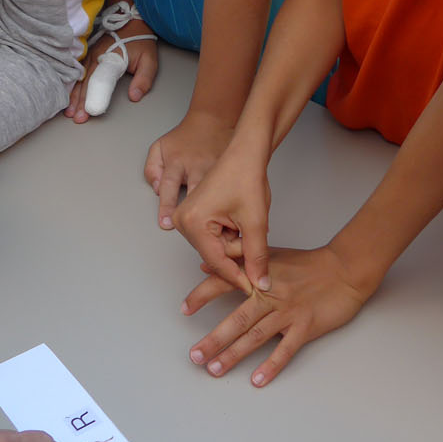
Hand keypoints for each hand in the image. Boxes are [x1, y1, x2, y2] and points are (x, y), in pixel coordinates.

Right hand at [66, 22, 157, 122]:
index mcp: (111, 58)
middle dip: (81, 102)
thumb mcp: (149, 59)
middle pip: (86, 83)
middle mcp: (96, 56)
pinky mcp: (87, 55)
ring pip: (78, 79)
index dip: (94, 97)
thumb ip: (144, 79)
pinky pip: (76, 72)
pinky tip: (67, 96)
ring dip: (73, 96)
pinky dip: (71, 86)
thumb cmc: (140, 41)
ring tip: (69, 112)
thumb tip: (134, 96)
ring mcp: (89, 55)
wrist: (130, 18)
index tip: (90, 112)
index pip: (101, 81)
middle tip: (78, 118)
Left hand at [145, 110, 235, 229]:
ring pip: (215, 193)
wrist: (213, 121)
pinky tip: (230, 217)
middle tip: (192, 232)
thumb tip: (156, 189)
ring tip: (215, 230)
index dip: (166, 206)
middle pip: (194, 192)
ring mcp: (216, 169)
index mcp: (177, 162)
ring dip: (214, 211)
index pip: (168, 186)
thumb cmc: (185, 139)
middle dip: (193, 212)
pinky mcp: (230, 170)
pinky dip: (229, 204)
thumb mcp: (160, 147)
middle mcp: (197, 167)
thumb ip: (151, 169)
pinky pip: (230, 190)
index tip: (165, 224)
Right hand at [171, 140, 271, 294]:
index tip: (254, 287)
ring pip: (215, 248)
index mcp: (193, 222)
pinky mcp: (192, 217)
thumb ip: (256, 257)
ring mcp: (185, 219)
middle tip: (251, 228)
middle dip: (237, 249)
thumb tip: (260, 284)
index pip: (217, 262)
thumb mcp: (255, 222)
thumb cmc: (246, 178)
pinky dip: (229, 235)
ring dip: (234, 241)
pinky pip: (213, 238)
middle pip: (215, 256)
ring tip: (244, 219)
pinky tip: (237, 218)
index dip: (238, 276)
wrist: (244, 154)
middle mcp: (182, 221)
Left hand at [184, 245, 368, 385]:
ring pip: (256, 336)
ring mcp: (288, 313)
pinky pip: (286, 350)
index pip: (224, 284)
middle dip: (214, 339)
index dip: (202, 296)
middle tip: (195, 355)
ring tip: (214, 369)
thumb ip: (238, 258)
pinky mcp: (305, 327)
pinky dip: (271, 365)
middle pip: (237, 319)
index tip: (184, 309)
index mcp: (259, 277)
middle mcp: (270, 295)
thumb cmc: (309, 264)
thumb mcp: (271, 255)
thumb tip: (207, 265)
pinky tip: (257, 379)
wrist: (345, 269)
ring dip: (234, 354)